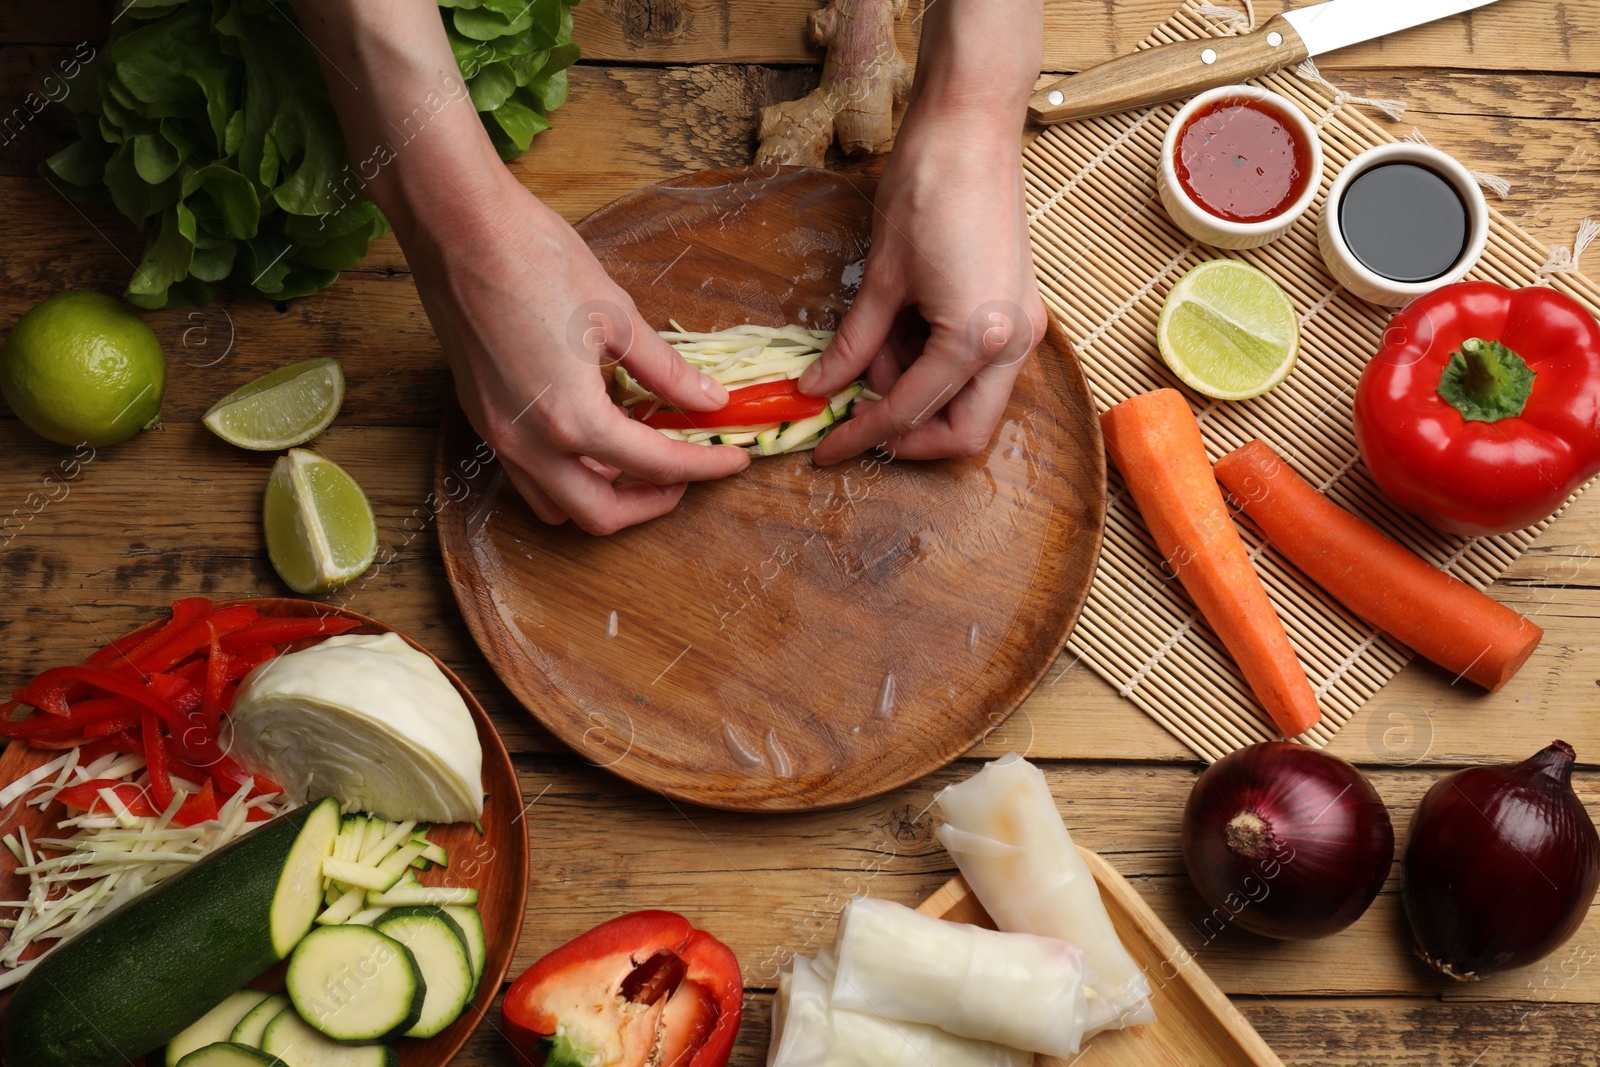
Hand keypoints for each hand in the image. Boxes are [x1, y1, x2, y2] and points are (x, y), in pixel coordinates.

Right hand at [401, 171, 748, 533]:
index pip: (655, 465)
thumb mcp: (616, 316)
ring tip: (638, 457)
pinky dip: (567, 473)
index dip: (704, 466)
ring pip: (556, 504)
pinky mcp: (482, 416)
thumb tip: (708, 400)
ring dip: (603, 495)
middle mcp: (530, 443)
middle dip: (651, 502)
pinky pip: (528, 474)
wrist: (457, 227)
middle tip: (686, 474)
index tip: (733, 459)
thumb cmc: (534, 259)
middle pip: (600, 515)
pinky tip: (593, 435)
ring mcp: (499, 435)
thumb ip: (665, 370)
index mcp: (572, 419)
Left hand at [798, 121, 1046, 465]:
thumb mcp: (881, 278)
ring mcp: (1021, 328)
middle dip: (908, 436)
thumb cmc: (926, 188)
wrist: (971, 127)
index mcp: (976, 339)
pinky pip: (976, 367)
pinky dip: (933, 366)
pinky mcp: (1017, 311)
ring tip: (871, 350)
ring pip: (972, 401)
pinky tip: (898, 334)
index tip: (825, 449)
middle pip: (963, 431)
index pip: (910, 412)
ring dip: (918, 393)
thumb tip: (818, 387)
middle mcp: (1012, 344)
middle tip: (855, 421)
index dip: (862, 437)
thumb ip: (853, 344)